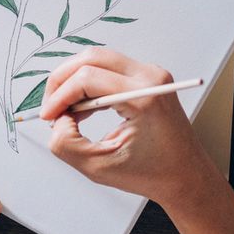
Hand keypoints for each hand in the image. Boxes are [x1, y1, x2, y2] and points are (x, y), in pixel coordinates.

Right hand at [41, 49, 213, 208]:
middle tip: (50, 107)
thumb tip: (55, 120)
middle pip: (91, 57)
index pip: (87, 78)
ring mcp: (152, 74)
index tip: (47, 117)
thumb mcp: (99, 167)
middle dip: (62, 80)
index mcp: (143, 97)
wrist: (186, 176)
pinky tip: (83, 107)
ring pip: (99, 59)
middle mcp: (150, 77)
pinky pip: (110, 68)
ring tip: (66, 111)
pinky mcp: (149, 78)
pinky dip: (89, 83)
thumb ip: (66, 143)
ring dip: (75, 81)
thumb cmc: (152, 173)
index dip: (59, 96)